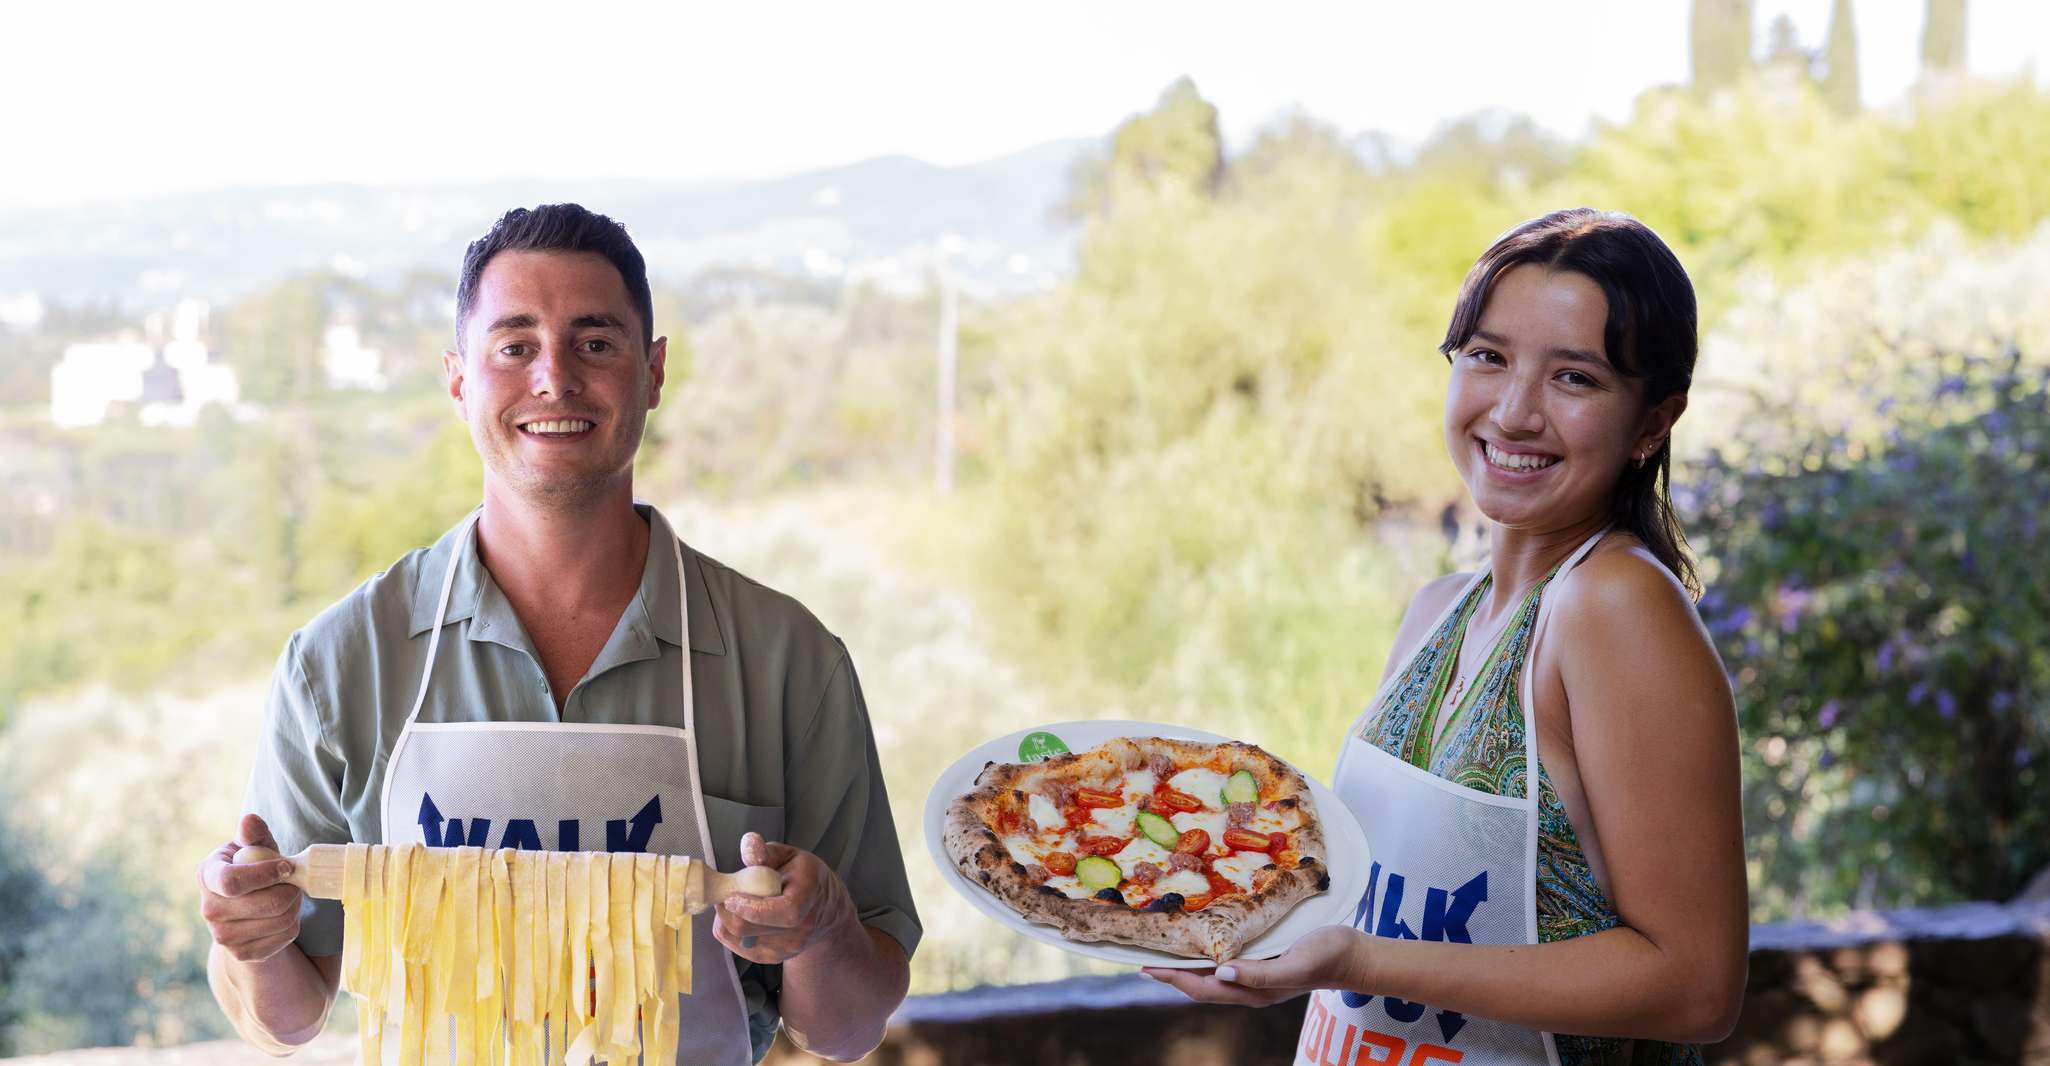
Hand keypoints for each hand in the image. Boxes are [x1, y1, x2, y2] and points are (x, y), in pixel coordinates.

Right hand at [197, 814, 304, 963]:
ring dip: (294, 905)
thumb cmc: (254, 867)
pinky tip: (283, 914)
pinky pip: (284, 937)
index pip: (232, 881)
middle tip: (292, 881)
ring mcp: (222, 936)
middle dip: (290, 889)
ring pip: (280, 920)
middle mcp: (208, 909)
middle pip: (267, 904)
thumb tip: (250, 820)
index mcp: (208, 876)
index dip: (266, 874)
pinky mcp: (242, 954)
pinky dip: (293, 924)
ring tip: (287, 895)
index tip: (287, 866)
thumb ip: (254, 834)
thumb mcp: (254, 846)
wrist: (247, 905)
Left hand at [713, 832, 856, 965]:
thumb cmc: (803, 878)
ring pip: (739, 939)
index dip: (752, 907)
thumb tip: (749, 845)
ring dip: (726, 919)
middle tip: (724, 892)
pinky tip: (739, 915)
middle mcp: (801, 927)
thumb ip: (766, 852)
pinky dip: (729, 931)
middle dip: (727, 910)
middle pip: (751, 929)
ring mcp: (788, 947)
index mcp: (808, 895)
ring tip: (735, 901)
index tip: (731, 896)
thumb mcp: (789, 856)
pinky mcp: (773, 958)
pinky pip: (737, 947)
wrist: (824, 912)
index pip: (784, 911)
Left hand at [1142, 925, 1369, 1006]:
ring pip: (1212, 975)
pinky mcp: (1266, 962)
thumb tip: (1219, 973)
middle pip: (1200, 984)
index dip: (1172, 977)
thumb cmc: (1328, 956)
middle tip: (1144, 957)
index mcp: (1254, 990)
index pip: (1202, 987)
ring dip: (1187, 964)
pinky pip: (1228, 962)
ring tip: (1165, 950)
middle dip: (1171, 973)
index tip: (1146, 966)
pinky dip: (1209, 954)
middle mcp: (1250, 986)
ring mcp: (1258, 976)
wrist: (1357, 955)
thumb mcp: (1296, 963)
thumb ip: (1259, 973)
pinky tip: (1205, 941)